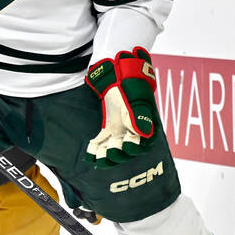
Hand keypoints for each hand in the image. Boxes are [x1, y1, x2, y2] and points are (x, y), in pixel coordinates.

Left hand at [84, 47, 160, 166]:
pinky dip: (95, 149)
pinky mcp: (109, 128)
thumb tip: (143, 134)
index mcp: (146, 128)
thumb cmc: (132, 87)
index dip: (135, 147)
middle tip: (109, 151)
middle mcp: (133, 133)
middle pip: (126, 152)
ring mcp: (120, 132)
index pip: (142, 145)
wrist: (121, 75)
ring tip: (98, 159)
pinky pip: (102, 142)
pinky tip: (88, 156)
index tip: (127, 143)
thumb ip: (140, 117)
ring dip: (105, 156)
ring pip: (113, 149)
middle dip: (118, 154)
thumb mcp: (136, 100)